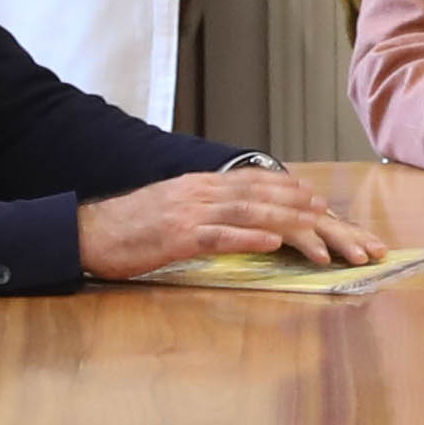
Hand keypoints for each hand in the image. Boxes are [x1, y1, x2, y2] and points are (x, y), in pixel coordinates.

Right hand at [77, 169, 387, 277]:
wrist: (89, 234)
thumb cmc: (131, 229)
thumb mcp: (173, 211)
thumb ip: (205, 209)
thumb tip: (237, 218)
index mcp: (202, 185)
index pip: (255, 182)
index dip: (291, 191)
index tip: (319, 198)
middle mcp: (201, 192)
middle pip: (263, 195)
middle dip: (304, 207)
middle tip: (335, 217)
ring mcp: (190, 213)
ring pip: (250, 212)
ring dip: (289, 222)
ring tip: (319, 230)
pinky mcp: (178, 236)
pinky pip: (221, 235)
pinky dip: (251, 237)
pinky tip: (274, 242)